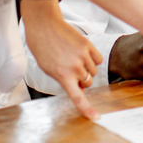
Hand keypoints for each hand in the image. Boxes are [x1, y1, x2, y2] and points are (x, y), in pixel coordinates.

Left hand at [20, 0, 102, 119]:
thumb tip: (80, 88)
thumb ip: (64, 80)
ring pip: (94, 71)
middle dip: (83, 81)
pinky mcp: (88, 45)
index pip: (78, 97)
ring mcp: (83, 55)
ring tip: (74, 59)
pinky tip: (83, 53)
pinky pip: (99, 59)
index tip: (96, 117)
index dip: (87, 109)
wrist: (44, 26)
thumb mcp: (49, 69)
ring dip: (87, 69)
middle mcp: (75, 67)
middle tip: (73, 72)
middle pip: (88, 82)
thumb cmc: (43, 48)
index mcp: (63, 76)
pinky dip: (94, 59)